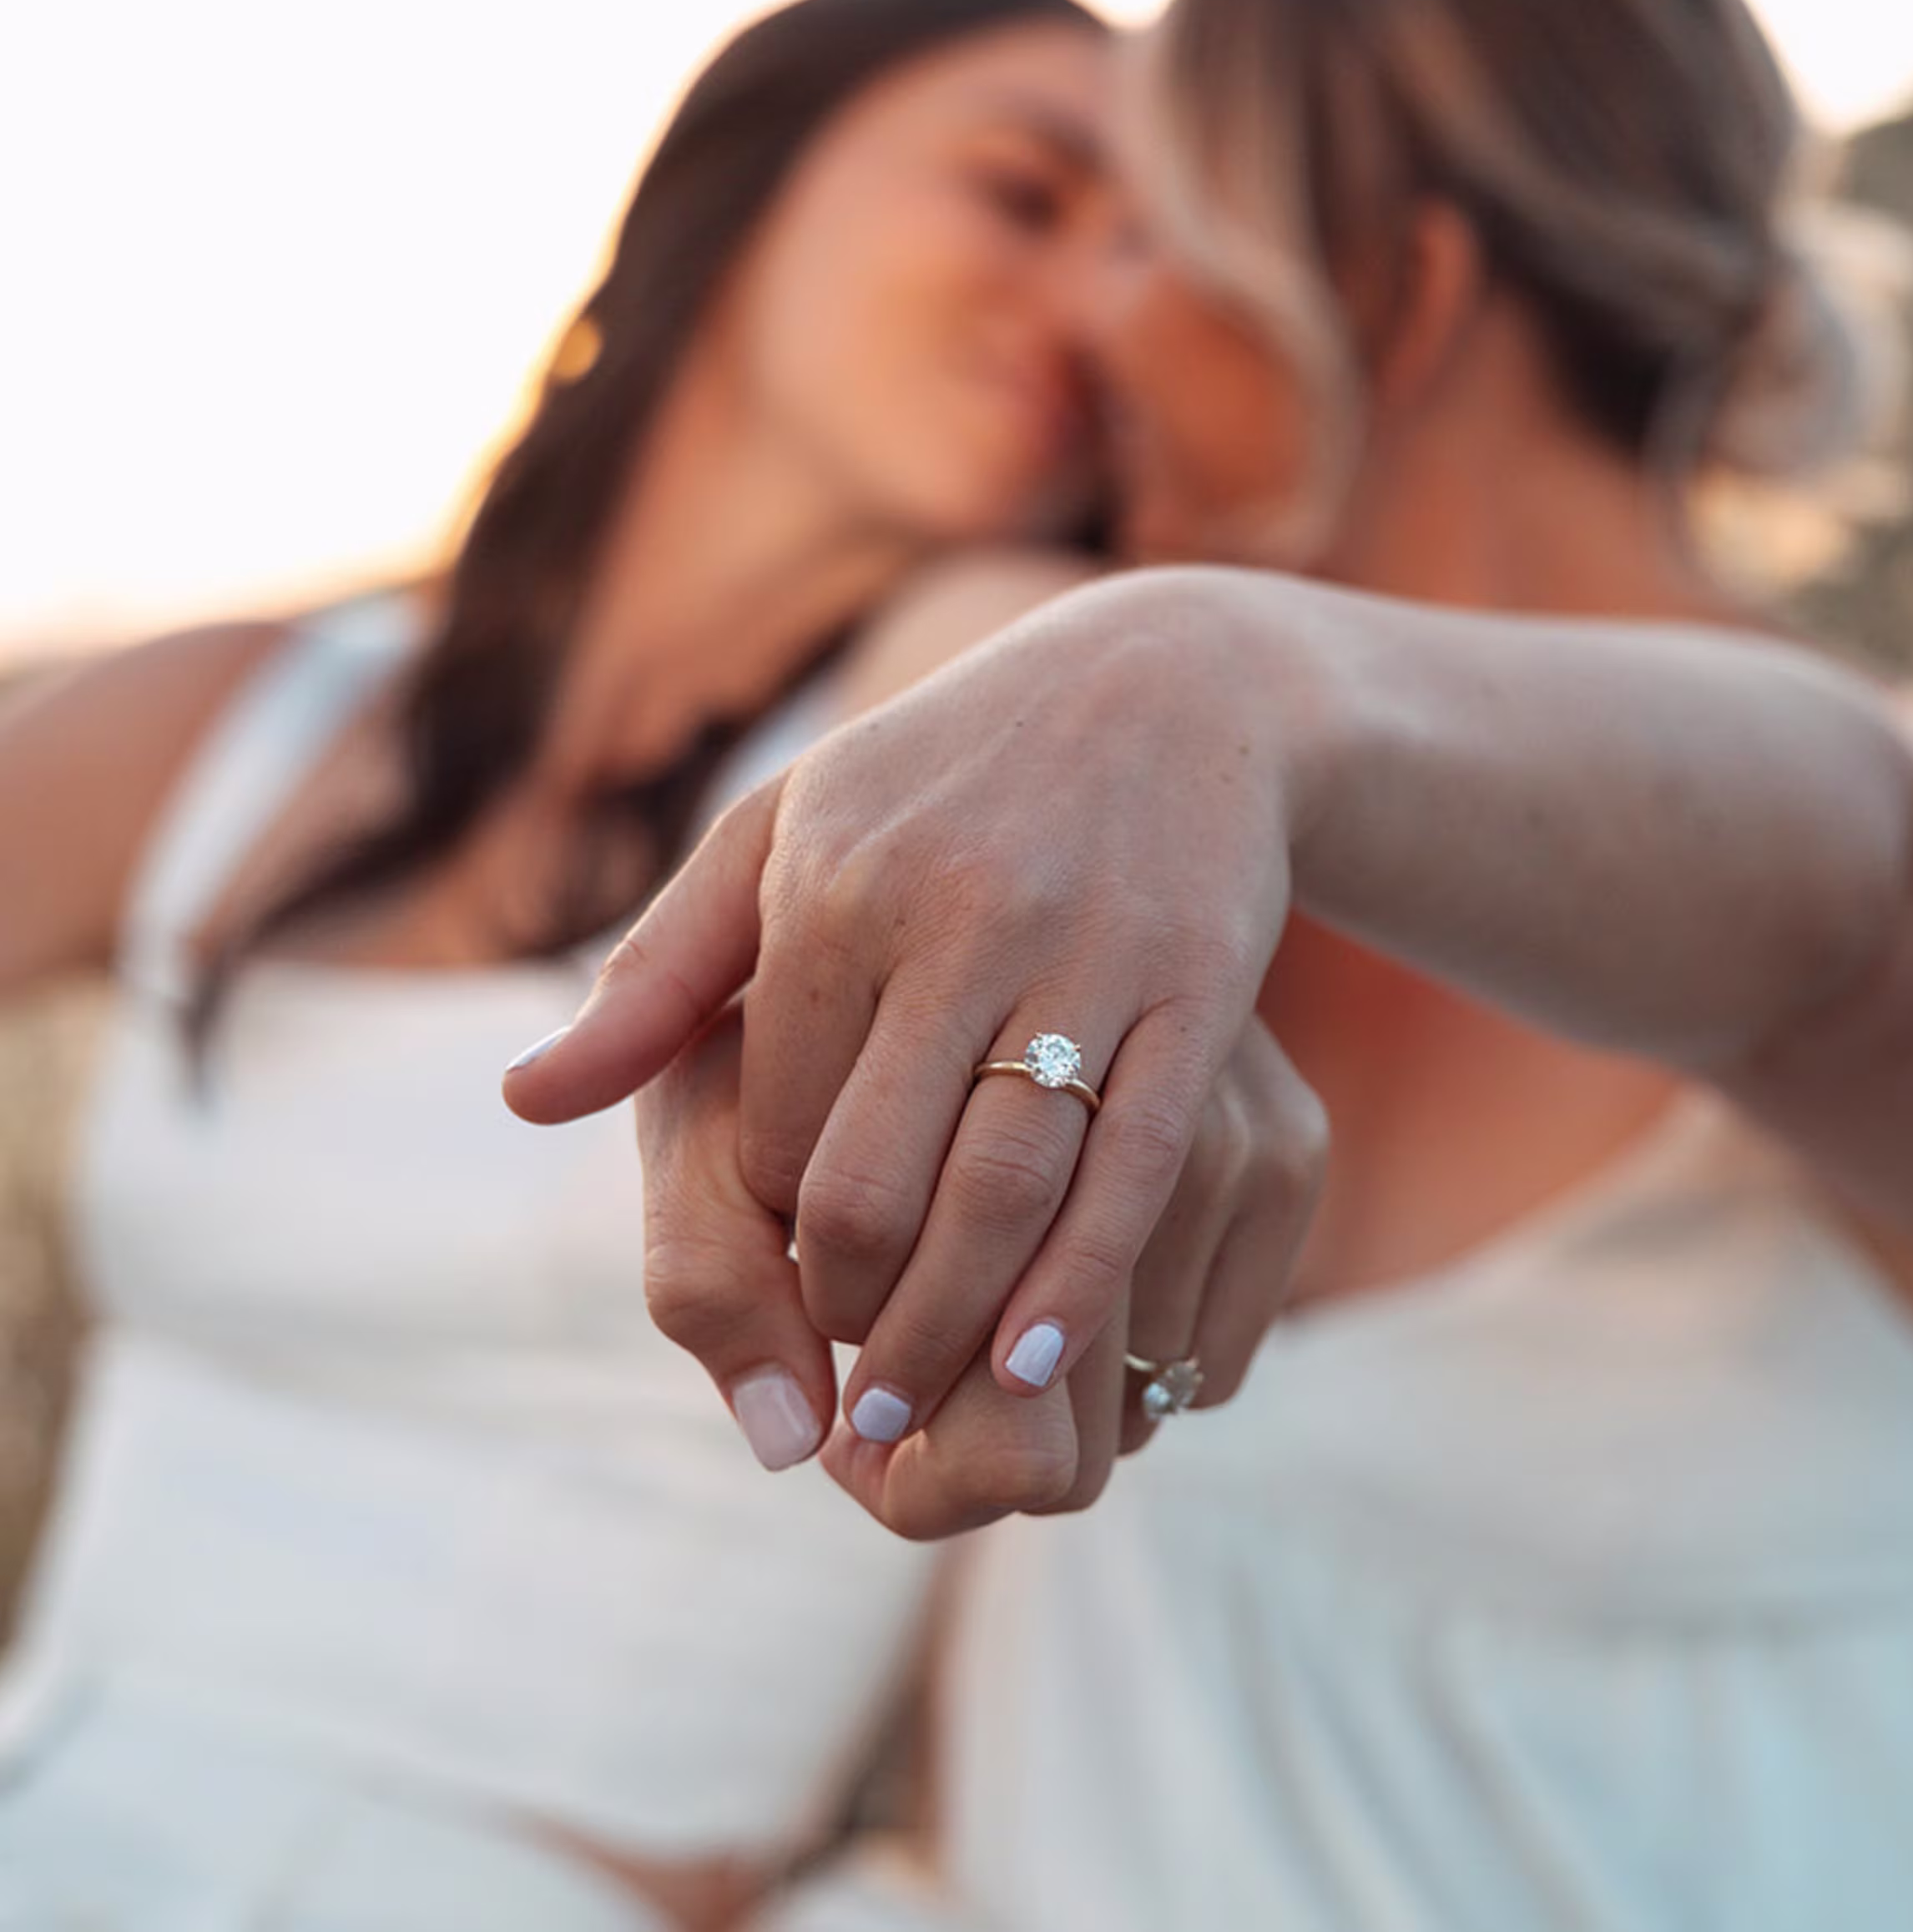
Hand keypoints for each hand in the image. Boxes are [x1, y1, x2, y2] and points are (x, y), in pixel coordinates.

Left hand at [513, 569, 1308, 1449]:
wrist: (1165, 691)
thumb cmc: (941, 778)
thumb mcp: (781, 831)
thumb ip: (658, 971)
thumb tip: (525, 1102)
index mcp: (831, 885)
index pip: (770, 1116)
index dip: (763, 1224)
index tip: (778, 1281)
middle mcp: (953, 917)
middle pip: (869, 1178)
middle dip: (842, 1310)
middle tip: (846, 1390)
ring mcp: (1085, 953)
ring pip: (1001, 1184)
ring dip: (946, 1328)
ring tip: (914, 1409)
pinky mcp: (1198, 986)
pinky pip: (1133, 1163)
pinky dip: (1080, 1278)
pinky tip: (1038, 1359)